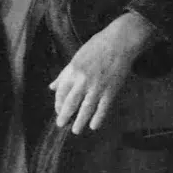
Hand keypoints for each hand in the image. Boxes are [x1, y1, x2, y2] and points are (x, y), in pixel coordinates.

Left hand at [50, 11, 156, 134]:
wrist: (120, 42)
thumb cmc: (97, 46)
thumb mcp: (77, 57)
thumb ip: (64, 74)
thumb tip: (52, 87)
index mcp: (72, 71)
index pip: (61, 92)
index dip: (58, 103)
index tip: (59, 110)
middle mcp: (82, 80)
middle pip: (71, 103)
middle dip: (65, 116)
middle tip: (61, 125)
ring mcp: (97, 87)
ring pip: (85, 109)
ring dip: (80, 121)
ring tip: (76, 130)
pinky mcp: (110, 90)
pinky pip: (102, 108)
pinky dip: (97, 118)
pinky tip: (93, 126)